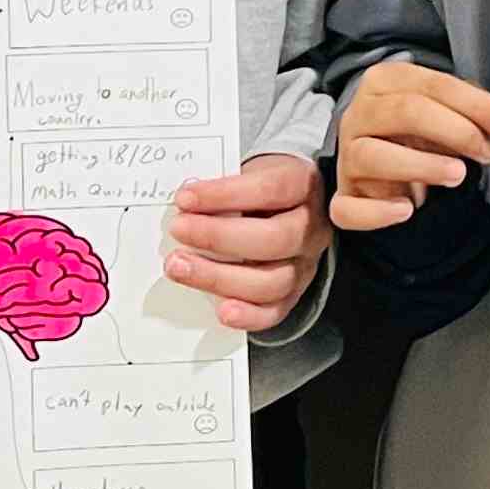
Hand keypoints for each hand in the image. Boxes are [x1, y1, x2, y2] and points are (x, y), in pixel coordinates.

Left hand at [169, 155, 326, 333]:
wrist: (282, 208)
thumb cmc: (259, 191)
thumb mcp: (247, 173)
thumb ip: (222, 188)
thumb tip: (185, 206)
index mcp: (302, 186)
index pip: (270, 189)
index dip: (225, 194)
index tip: (185, 198)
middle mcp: (310, 228)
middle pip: (275, 238)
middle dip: (218, 237)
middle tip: (179, 230)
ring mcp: (304, 265)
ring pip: (273, 282)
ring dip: (219, 278)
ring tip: (180, 267)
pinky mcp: (292, 294)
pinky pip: (274, 312)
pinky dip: (247, 315)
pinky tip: (222, 311)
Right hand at [332, 61, 489, 233]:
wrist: (381, 163)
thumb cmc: (415, 133)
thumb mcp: (441, 112)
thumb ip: (470, 113)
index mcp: (384, 82)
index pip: (432, 85)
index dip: (475, 104)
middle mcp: (359, 114)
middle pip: (404, 112)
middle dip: (455, 130)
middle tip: (487, 150)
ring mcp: (348, 155)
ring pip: (372, 154)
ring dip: (421, 165)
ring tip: (457, 174)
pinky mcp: (344, 195)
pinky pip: (347, 208)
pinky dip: (376, 212)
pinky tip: (407, 210)